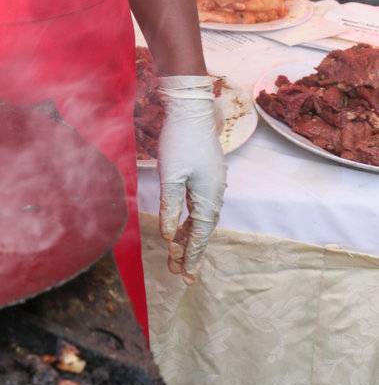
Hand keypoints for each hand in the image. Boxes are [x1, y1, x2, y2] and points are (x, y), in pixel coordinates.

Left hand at [157, 76, 226, 282]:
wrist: (190, 109)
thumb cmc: (180, 140)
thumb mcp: (170, 175)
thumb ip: (170, 206)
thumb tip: (168, 236)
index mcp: (209, 195)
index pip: (200, 233)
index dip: (192, 255)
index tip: (186, 275)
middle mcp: (215, 192)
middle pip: (202, 229)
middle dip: (190, 251)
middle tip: (179, 273)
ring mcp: (212, 183)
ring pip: (200, 218)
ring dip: (188, 236)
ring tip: (177, 256)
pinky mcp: (206, 175)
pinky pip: (198, 205)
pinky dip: (188, 220)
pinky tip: (180, 228)